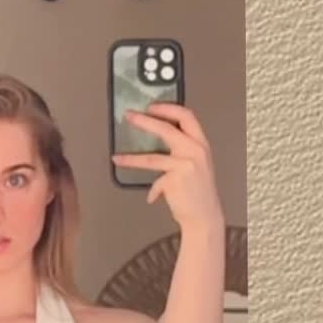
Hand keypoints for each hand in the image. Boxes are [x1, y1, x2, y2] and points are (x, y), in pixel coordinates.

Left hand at [112, 102, 223, 230]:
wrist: (205, 215)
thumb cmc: (199, 191)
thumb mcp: (197, 164)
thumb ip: (183, 150)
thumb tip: (160, 138)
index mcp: (201, 144)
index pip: (187, 116)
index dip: (168, 109)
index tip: (151, 107)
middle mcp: (196, 151)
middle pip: (166, 129)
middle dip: (145, 121)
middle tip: (129, 117)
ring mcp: (186, 165)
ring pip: (152, 158)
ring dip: (131, 159)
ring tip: (117, 158)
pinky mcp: (175, 180)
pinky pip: (156, 182)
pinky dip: (153, 191)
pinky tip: (152, 198)